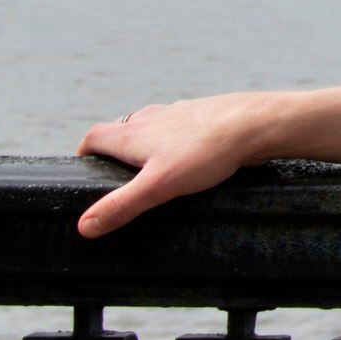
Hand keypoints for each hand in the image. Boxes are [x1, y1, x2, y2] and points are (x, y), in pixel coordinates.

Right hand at [73, 92, 276, 237]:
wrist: (257, 123)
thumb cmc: (206, 152)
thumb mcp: (158, 186)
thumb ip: (120, 205)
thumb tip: (83, 225)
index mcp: (134, 132)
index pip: (94, 136)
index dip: (86, 152)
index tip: (85, 169)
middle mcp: (153, 117)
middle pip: (122, 129)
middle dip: (114, 150)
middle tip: (117, 176)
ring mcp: (181, 113)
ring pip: (153, 125)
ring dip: (146, 143)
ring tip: (152, 169)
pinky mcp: (205, 115)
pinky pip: (181, 127)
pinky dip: (176, 140)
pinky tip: (191, 156)